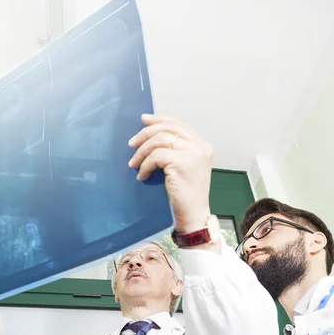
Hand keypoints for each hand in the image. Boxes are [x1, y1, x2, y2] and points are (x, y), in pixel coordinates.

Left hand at [128, 114, 213, 232]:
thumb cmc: (186, 194)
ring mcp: (192, 154)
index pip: (179, 123)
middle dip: (146, 133)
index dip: (159, 119)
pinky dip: (145, 165)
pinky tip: (142, 175)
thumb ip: (175, 149)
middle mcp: (200, 146)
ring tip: (134, 163)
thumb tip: (151, 131)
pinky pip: (156, 157)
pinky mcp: (182, 164)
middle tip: (132, 144)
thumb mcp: (185, 166)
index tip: (143, 120)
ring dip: (142, 151)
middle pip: (168, 128)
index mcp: (202, 145)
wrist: (194, 215)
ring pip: (160, 140)